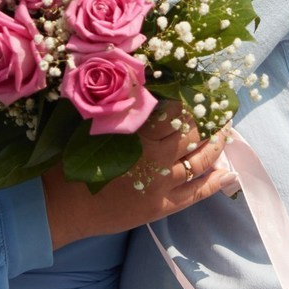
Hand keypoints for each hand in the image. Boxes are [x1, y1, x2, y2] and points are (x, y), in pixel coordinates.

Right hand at [42, 104, 235, 249]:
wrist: (62, 207)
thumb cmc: (71, 161)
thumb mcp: (93, 125)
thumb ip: (121, 106)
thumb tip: (142, 80)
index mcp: (139, 136)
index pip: (175, 111)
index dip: (189, 98)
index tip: (199, 87)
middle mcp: (156, 161)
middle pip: (192, 134)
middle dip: (208, 118)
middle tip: (219, 106)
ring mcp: (162, 187)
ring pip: (199, 161)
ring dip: (216, 145)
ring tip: (226, 132)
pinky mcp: (161, 208)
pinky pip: (196, 194)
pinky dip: (214, 182)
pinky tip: (227, 171)